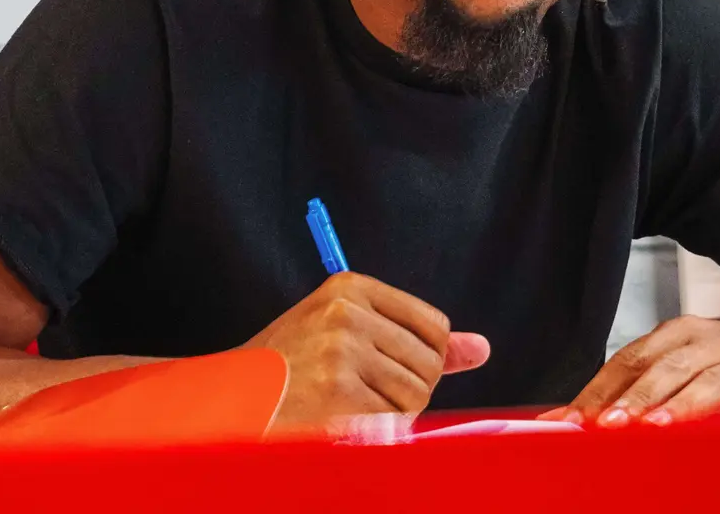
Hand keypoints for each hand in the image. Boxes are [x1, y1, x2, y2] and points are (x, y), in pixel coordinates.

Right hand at [242, 272, 489, 428]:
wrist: (238, 397)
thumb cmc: (294, 364)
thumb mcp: (349, 331)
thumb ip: (416, 337)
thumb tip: (482, 349)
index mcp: (350, 287)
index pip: (434, 326)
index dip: (425, 357)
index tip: (393, 365)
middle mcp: (347, 313)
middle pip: (430, 363)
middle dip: (410, 388)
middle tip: (367, 391)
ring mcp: (342, 352)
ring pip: (416, 395)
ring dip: (394, 413)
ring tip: (355, 404)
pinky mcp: (338, 393)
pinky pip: (392, 421)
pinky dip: (376, 431)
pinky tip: (345, 420)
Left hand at [542, 316, 719, 426]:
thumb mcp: (689, 368)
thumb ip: (640, 389)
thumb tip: (577, 418)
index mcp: (682, 334)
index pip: (633, 359)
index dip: (605, 389)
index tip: (578, 419)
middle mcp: (715, 341)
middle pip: (670, 367)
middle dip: (639, 397)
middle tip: (612, 424)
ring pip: (716, 379)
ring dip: (686, 403)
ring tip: (661, 426)